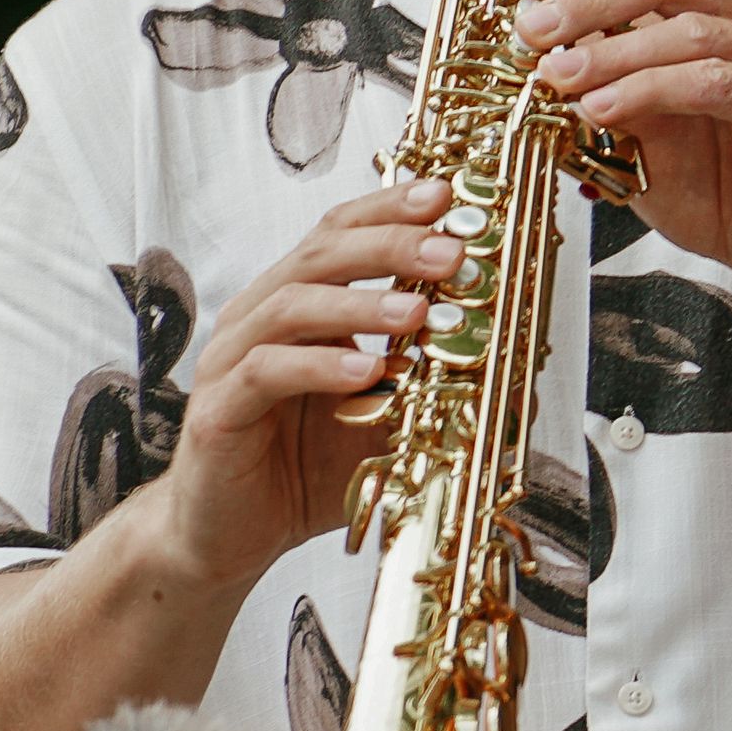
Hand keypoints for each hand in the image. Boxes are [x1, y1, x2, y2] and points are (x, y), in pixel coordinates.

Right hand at [153, 177, 460, 587]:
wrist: (231, 536)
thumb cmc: (307, 467)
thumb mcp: (387, 416)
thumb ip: (432, 381)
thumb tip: (514, 364)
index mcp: (298, 305)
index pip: (339, 233)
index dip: (389, 208)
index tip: (447, 194)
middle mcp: (260, 320)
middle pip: (320, 254)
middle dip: (390, 246)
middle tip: (450, 253)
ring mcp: (231, 362)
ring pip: (292, 306)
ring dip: (361, 304)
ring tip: (417, 312)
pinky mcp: (217, 412)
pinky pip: (266, 373)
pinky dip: (319, 367)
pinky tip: (364, 372)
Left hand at [513, 0, 731, 306]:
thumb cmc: (727, 193)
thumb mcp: (645, 137)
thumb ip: (610, 88)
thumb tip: (545, 54)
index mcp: (722, 15)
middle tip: (535, 28)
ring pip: (688, 29)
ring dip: (612, 52)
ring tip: (559, 76)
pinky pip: (714, 82)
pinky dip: (650, 91)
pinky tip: (604, 109)